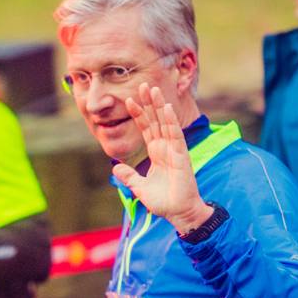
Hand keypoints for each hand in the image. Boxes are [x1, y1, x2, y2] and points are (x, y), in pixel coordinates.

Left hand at [111, 84, 211, 235]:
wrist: (178, 213)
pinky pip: (175, 135)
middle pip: (155, 120)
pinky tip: (166, 108)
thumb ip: (129, 176)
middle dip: (149, 103)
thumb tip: (115, 166)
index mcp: (156, 153)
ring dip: (159, 106)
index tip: (129, 100)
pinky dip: (171, 121)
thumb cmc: (163, 202)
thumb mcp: (139, 188)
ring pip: (165, 123)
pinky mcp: (181, 156)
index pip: (146, 128)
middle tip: (142, 85)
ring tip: (153, 89)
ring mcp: (174, 150)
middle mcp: (165, 148)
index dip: (138, 114)